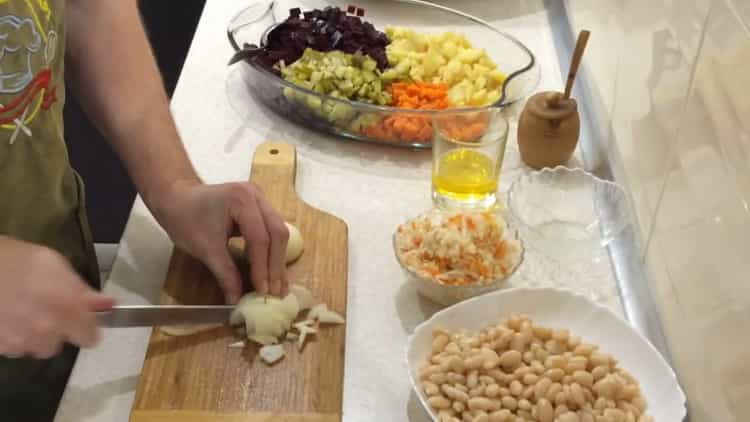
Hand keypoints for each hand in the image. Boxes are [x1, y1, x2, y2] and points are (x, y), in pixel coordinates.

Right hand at [0, 237, 114, 358]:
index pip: (90, 338)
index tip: (83, 319)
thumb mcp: (53, 263)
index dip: (88, 328)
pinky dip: (13, 335)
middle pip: (59, 344)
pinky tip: (7, 316)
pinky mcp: (0, 346)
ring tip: (23, 311)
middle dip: (57, 329)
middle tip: (45, 308)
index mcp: (66, 309)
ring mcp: (20, 342)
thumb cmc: (14, 259)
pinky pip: (13, 347)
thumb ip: (82, 288)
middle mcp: (46, 331)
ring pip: (35, 347)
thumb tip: (106, 304)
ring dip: (34, 334)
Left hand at [153, 180, 288, 302]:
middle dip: (276, 265)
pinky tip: (272, 270)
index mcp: (241, 200)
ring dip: (278, 260)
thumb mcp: (205, 249)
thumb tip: (236, 301)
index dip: (263, 267)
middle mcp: (256, 196)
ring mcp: (260, 199)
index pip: (260, 238)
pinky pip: (272, 230)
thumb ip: (225, 274)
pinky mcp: (260, 207)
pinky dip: (273, 251)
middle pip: (277, 233)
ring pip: (279, 231)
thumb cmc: (185, 219)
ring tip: (279, 285)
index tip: (263, 291)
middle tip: (276, 292)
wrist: (176, 199)